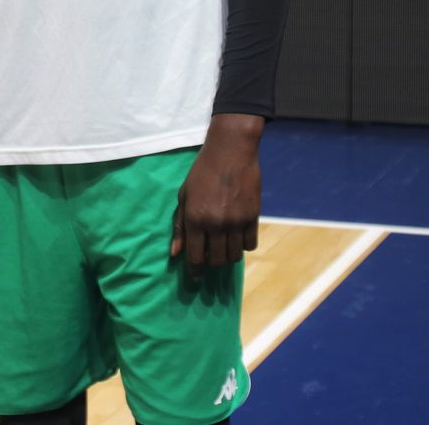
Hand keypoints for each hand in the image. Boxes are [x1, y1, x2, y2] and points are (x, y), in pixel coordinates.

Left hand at [171, 114, 262, 279]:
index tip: (195, 276)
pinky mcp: (253, 217)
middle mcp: (216, 224)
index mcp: (196, 219)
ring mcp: (236, 222)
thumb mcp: (184, 196)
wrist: (231, 152)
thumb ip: (180, 226)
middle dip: (212, 263)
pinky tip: (237, 236)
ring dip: (227, 256)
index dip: (195, 270)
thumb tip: (175, 253)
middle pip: (217, 261)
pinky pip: (250, 244)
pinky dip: (243, 245)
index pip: (195, 257)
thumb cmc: (202, 172)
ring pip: (234, 256)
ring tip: (223, 246)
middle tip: (210, 256)